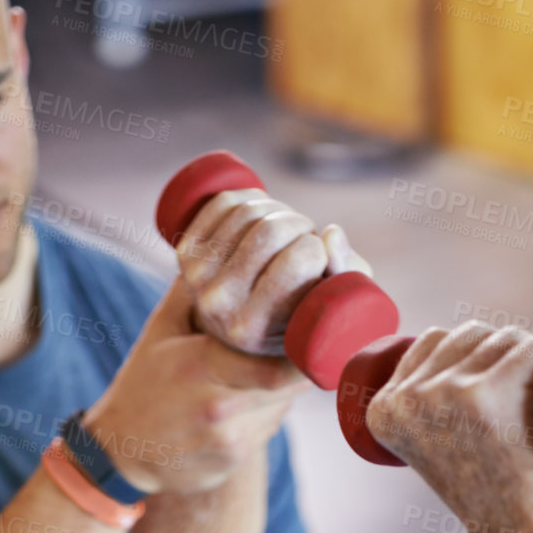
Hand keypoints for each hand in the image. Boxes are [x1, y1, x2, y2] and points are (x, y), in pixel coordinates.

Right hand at [82, 277, 304, 495]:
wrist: (120, 451)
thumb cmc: (142, 383)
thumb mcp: (160, 330)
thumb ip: (195, 292)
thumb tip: (231, 250)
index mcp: (200, 368)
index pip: (278, 364)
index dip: (307, 350)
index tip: (316, 331)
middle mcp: (219, 407)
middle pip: (286, 385)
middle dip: (298, 363)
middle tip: (301, 344)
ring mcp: (228, 439)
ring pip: (279, 407)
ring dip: (280, 388)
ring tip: (259, 371)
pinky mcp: (233, 460)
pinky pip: (265, 428)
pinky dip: (264, 412)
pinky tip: (241, 402)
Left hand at [175, 189, 371, 359]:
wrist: (235, 334)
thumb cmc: (295, 319)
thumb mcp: (328, 310)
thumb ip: (347, 277)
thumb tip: (331, 233)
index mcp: (253, 328)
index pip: (301, 259)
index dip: (319, 248)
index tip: (320, 257)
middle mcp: (218, 305)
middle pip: (273, 231)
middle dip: (300, 224)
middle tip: (305, 239)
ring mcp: (196, 277)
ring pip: (250, 211)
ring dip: (279, 209)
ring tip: (287, 230)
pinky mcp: (185, 252)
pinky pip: (225, 201)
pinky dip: (252, 198)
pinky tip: (264, 214)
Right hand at [367, 322, 532, 532]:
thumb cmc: (488, 490)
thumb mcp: (433, 448)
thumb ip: (422, 411)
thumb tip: (434, 350)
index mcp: (382, 411)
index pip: (433, 342)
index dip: (472, 354)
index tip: (492, 395)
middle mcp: (408, 399)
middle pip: (469, 335)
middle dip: (505, 353)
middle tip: (524, 405)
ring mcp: (447, 393)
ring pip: (504, 338)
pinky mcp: (489, 393)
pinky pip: (531, 348)